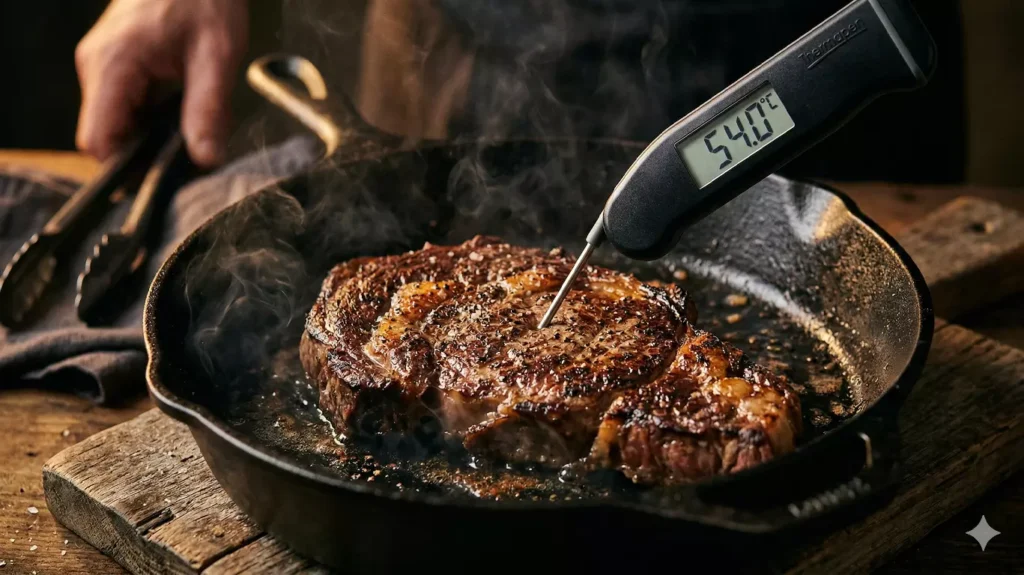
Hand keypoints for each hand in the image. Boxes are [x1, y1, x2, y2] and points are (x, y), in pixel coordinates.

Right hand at [75, 0, 248, 168]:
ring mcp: (102, 65)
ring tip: (191, 126)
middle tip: (191, 152)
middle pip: (108, 137)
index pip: (98, 141)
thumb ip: (209, 110)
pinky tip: (183, 109)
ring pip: (118, 124)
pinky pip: (127, 106)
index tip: (166, 177)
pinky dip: (153, 118)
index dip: (128, 168)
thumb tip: (205, 159)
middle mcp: (96, 67)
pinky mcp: (116, 65)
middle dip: (147, 155)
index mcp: (112, 65)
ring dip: (152, 136)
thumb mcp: (217, 55)